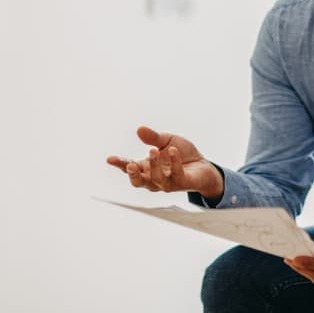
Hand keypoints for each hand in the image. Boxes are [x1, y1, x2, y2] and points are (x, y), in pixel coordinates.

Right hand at [106, 126, 223, 199]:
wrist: (203, 165)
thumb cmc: (181, 155)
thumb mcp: (167, 141)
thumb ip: (153, 137)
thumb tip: (140, 129)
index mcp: (147, 168)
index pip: (130, 167)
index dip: (120, 164)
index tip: (110, 159)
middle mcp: (154, 178)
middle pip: (139, 182)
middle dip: (133, 175)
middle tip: (131, 165)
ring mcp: (168, 183)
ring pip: (156, 180)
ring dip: (154, 166)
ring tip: (153, 151)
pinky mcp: (182, 183)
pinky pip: (176, 175)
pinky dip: (174, 163)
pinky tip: (173, 151)